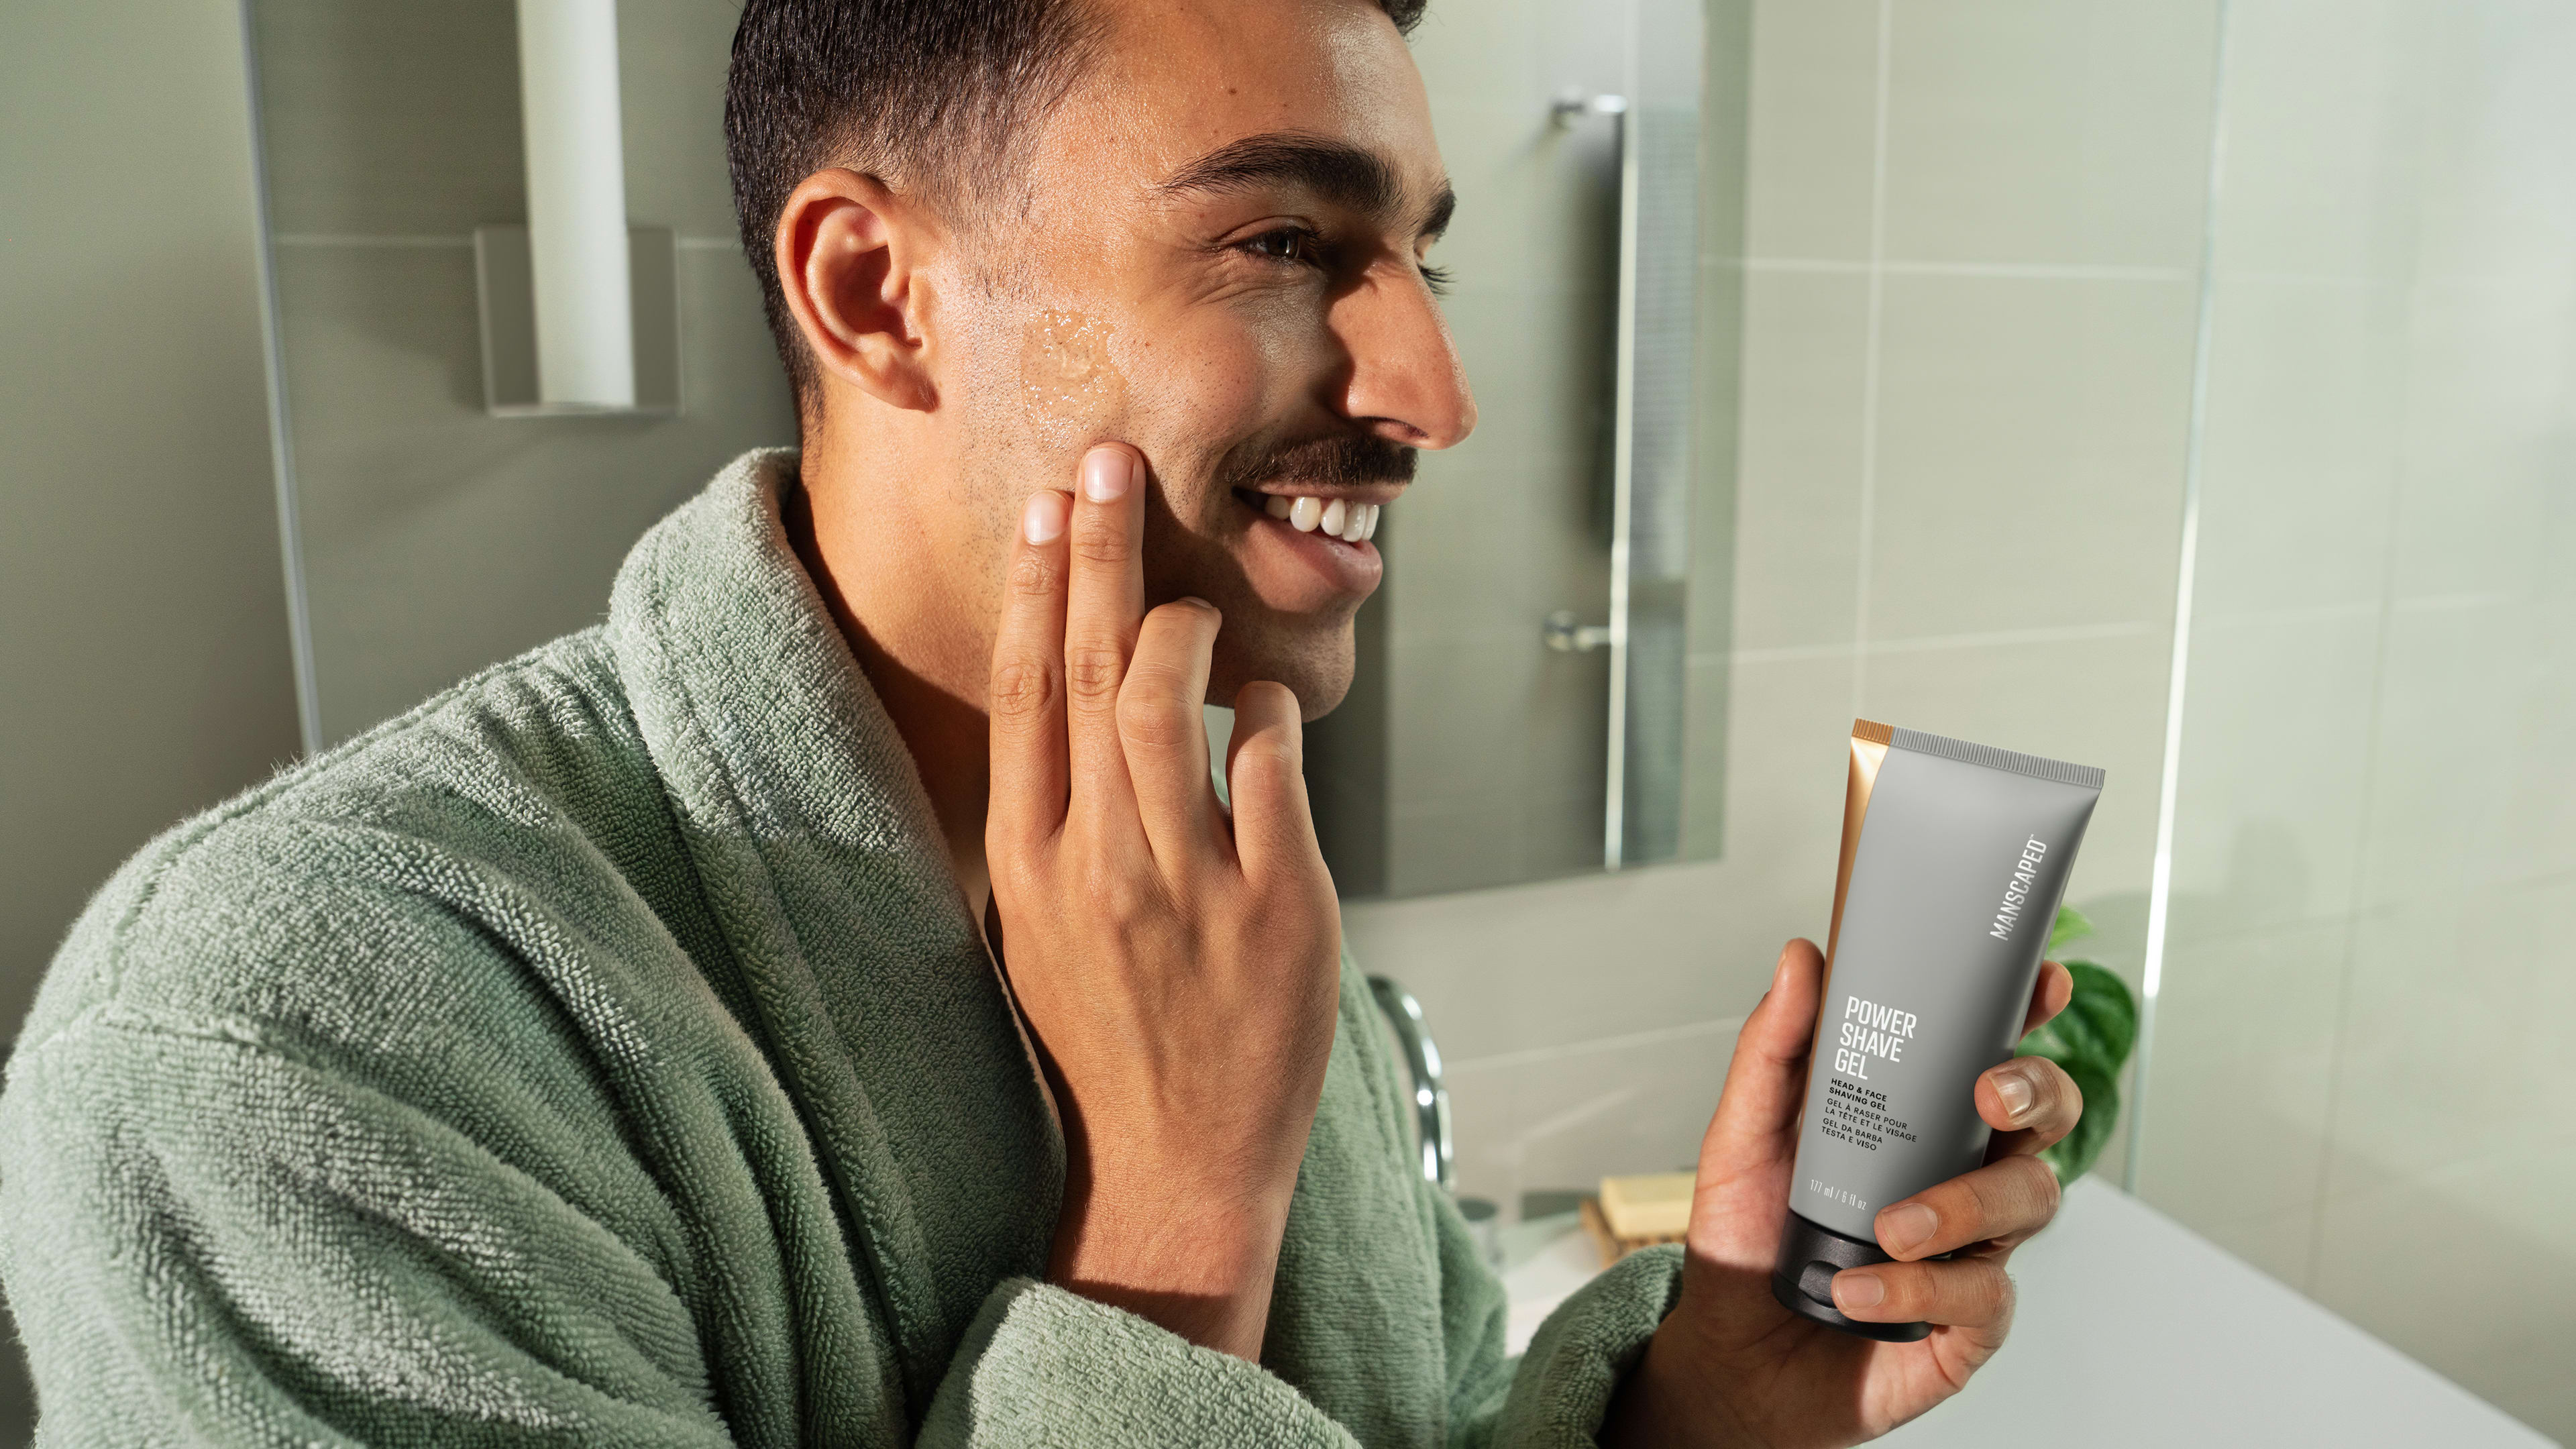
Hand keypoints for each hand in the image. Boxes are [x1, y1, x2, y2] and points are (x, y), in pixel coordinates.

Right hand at [984, 443, 1343, 1359]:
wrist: (1172, 1164)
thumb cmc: (1106, 1035)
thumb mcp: (1036, 928)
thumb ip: (1050, 819)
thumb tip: (1071, 701)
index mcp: (1026, 863)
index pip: (1023, 694)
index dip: (1035, 587)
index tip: (1045, 506)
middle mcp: (1097, 861)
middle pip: (1090, 670)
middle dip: (1101, 552)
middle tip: (1106, 460)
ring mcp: (1187, 882)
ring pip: (1173, 701)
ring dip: (1185, 626)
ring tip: (1189, 599)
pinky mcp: (1278, 905)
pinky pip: (1272, 764)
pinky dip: (1265, 712)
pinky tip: (1258, 703)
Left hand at [1602, 940, 2081, 1447]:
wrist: (1733, 1357)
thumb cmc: (1750, 1241)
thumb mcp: (1743, 1136)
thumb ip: (1774, 1050)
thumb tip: (1800, 960)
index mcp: (1920, 1119)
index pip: (1991, 1052)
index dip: (2029, 1013)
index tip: (2041, 982)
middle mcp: (1961, 1174)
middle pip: (2046, 1118)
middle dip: (2036, 1094)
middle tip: (1989, 1097)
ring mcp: (1975, 1247)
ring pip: (2030, 1201)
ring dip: (1965, 1205)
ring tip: (1891, 1227)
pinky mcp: (1969, 1322)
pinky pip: (1981, 1295)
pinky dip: (1916, 1290)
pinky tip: (1859, 1290)